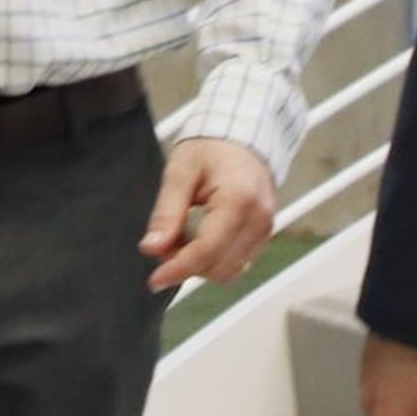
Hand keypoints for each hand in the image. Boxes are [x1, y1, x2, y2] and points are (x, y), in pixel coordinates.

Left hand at [141, 136, 277, 292]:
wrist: (243, 136)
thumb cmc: (213, 147)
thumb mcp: (180, 172)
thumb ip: (166, 212)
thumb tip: (151, 248)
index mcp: (239, 200)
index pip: (207, 250)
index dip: (178, 269)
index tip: (155, 279)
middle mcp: (259, 219)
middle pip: (218, 267)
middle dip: (186, 264)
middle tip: (163, 242)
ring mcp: (265, 229)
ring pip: (228, 270)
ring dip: (200, 264)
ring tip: (181, 236)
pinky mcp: (263, 235)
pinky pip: (236, 262)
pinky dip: (213, 260)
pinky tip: (198, 238)